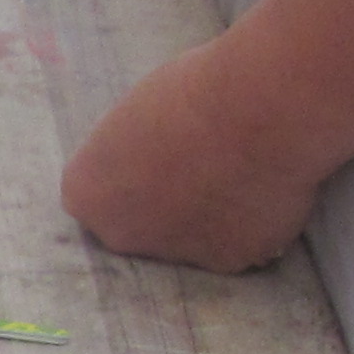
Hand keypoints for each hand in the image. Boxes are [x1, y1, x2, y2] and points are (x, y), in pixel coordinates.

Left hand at [60, 35, 328, 272]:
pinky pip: (238, 242)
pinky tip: (266, 186)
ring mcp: (173, 254)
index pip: (99, 195)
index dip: (133, 171)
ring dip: (210, 215)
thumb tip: (148, 165)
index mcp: (87, 196)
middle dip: (165, 204)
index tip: (160, 148)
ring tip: (241, 168)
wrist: (261, 108)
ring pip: (191, 239)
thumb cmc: (194, 92)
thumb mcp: (136, 114)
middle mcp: (120, 236)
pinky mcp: (229, 261)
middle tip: (201, 164)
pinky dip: (252, 222)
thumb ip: (132, 153)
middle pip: (139, 225)